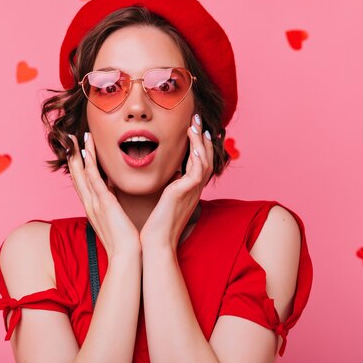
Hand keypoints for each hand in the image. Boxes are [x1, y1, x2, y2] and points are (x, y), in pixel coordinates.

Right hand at [67, 132, 141, 259]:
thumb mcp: (116, 219)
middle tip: (69, 138)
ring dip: (78, 154)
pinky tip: (86, 152)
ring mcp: (95, 203)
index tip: (77, 150)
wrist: (126, 256)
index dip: (78, 165)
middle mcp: (89, 204)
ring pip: (82, 173)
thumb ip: (113, 205)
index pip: (82, 182)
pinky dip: (89, 164)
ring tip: (76, 138)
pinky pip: (93, 179)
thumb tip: (115, 194)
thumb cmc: (124, 241)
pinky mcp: (104, 203)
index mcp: (93, 207)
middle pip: (77, 175)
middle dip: (73, 156)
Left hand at [139, 114, 214, 252]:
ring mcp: (192, 191)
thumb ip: (168, 188)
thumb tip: (167, 176)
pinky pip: (198, 168)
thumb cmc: (156, 226)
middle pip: (206, 158)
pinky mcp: (186, 192)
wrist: (156, 242)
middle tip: (197, 120)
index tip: (195, 130)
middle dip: (202, 138)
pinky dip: (197, 153)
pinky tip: (192, 140)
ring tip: (195, 124)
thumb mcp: (164, 201)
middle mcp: (194, 190)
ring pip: (204, 160)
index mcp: (189, 191)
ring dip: (200, 141)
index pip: (200, 164)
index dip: (199, 146)